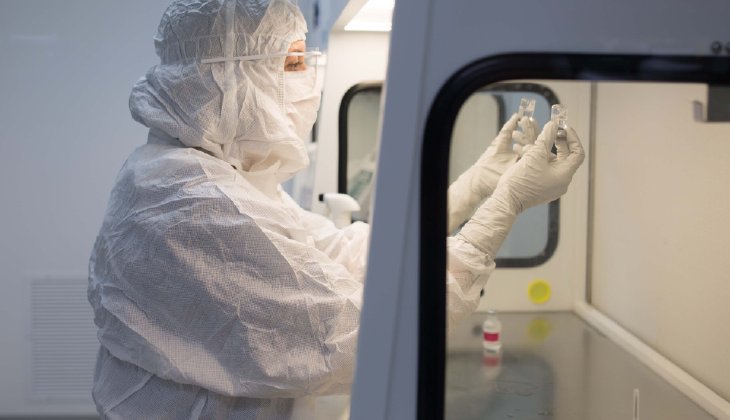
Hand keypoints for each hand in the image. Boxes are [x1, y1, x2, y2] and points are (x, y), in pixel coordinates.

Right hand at [456, 121, 583, 256]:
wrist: (507, 200)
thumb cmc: (521, 180)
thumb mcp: (534, 154)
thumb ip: (546, 137)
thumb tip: (553, 125)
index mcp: (564, 174)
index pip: (577, 153)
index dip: (572, 138)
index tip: (564, 128)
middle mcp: (561, 182)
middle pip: (564, 157)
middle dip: (556, 141)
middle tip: (550, 130)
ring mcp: (551, 186)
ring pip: (551, 162)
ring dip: (542, 149)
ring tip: (529, 140)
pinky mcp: (541, 188)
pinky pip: (543, 169)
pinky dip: (536, 159)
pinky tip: (523, 150)